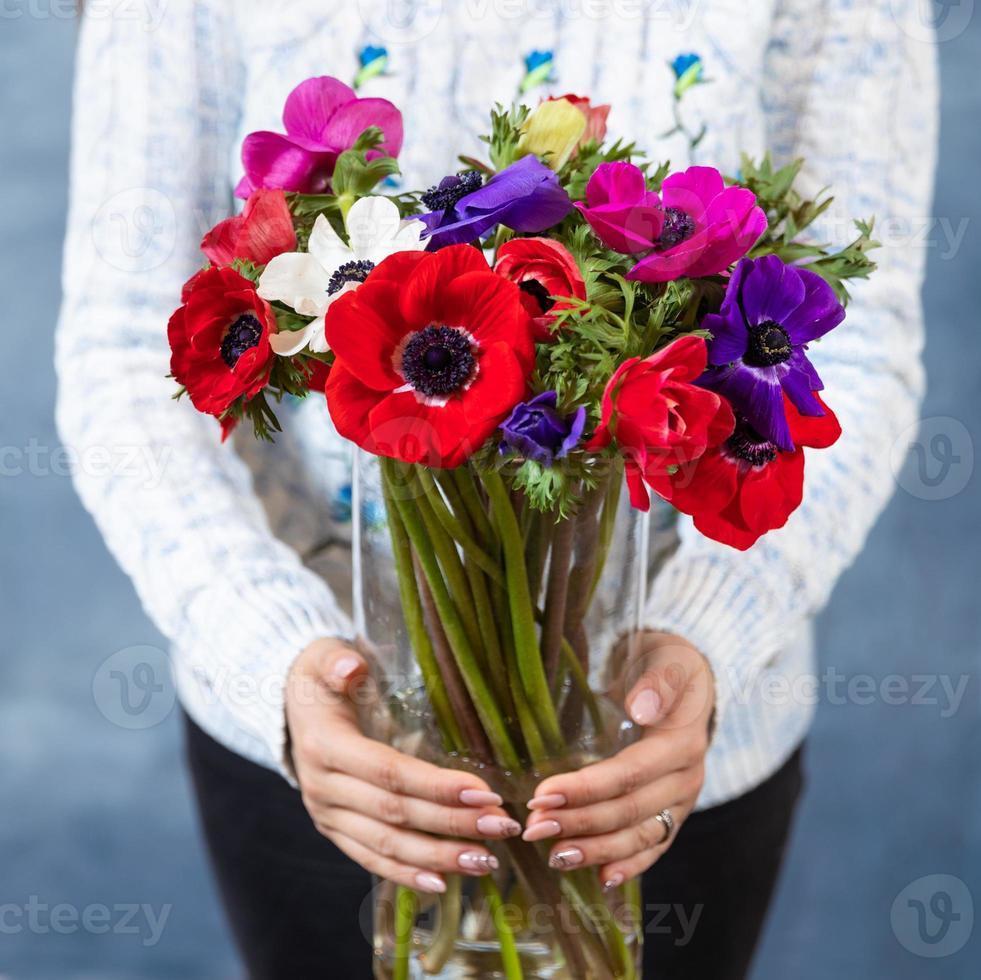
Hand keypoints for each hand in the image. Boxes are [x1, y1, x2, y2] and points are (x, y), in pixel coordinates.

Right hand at [286, 638, 521, 893]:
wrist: (289, 706)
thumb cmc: (320, 678)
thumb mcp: (323, 657)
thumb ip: (337, 662)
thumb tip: (351, 667)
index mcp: (324, 746)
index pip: (388, 772)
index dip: (435, 786)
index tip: (483, 792)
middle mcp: (323, 788)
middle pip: (395, 814)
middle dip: (451, 824)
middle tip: (501, 825)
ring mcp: (326, 815)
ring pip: (386, 845)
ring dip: (438, 857)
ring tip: (486, 860)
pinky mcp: (334, 830)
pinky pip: (371, 858)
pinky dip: (406, 874)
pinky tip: (443, 882)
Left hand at [523, 632, 713, 888]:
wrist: (693, 677)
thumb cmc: (669, 663)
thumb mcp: (668, 660)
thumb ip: (658, 682)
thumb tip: (641, 708)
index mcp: (681, 743)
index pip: (628, 774)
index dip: (586, 789)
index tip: (543, 794)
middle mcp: (686, 779)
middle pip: (629, 811)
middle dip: (579, 823)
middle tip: (533, 828)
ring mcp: (681, 801)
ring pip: (639, 836)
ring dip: (596, 851)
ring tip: (554, 856)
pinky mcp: (673, 813)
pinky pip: (654, 846)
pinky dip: (629, 865)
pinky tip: (602, 879)